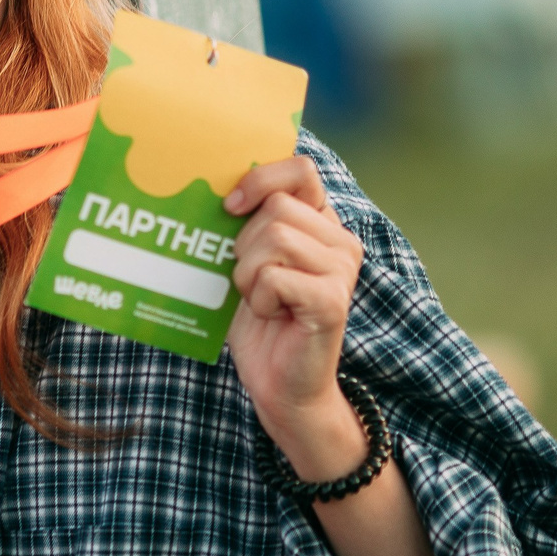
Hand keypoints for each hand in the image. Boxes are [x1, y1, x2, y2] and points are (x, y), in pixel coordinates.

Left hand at [224, 156, 367, 477]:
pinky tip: (271, 315)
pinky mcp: (331, 300)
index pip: (301, 170)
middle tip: (249, 279)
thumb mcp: (248, 260)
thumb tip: (214, 184)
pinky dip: (258, 298)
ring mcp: (341, 270)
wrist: (279, 385)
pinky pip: (274, 277)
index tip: (230, 206)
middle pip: (277, 208)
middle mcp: (341, 241)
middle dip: (245, 244)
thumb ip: (248, 222)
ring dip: (248, 274)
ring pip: (274, 238)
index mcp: (322, 223)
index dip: (260, 179)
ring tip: (260, 299)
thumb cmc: (259, 321)